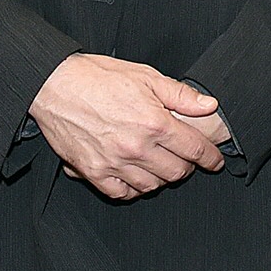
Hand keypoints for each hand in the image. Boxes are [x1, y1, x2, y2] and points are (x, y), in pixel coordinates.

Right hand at [31, 53, 225, 199]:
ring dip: (162, 179)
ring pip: (151, 185)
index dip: (210, 158)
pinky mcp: (92, 171)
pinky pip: (121, 193)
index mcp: (155, 123)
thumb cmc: (100, 77)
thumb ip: (181, 95)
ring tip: (163, 167)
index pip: (195, 150)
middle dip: (188, 167)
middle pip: (176, 172)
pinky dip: (133, 189)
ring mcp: (113, 162)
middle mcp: (137, 147)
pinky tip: (137, 178)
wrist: (55, 85)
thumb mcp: (147, 77)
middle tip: (187, 159)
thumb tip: (210, 105)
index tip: (215, 161)